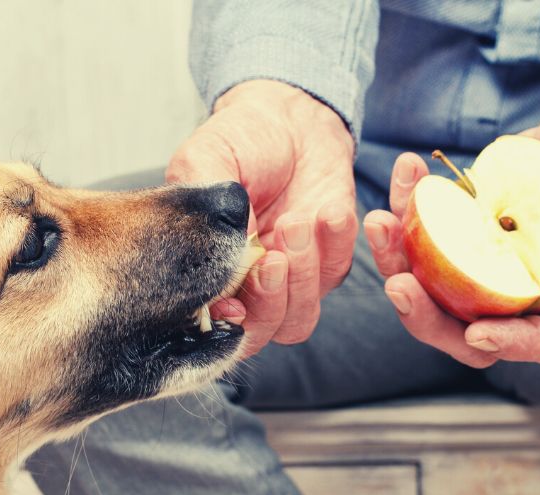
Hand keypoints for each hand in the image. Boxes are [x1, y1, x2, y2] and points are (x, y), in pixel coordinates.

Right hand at [167, 80, 357, 355]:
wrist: (289, 117)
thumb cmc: (238, 139)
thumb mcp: (203, 162)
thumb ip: (205, 213)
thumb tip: (228, 262)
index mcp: (206, 271)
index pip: (210, 324)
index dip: (223, 325)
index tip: (233, 304)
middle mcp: (246, 286)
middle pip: (259, 333)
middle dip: (268, 300)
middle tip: (274, 257)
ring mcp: (290, 279)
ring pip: (299, 319)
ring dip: (302, 277)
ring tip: (298, 221)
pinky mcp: (329, 261)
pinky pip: (336, 274)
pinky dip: (336, 246)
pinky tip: (330, 211)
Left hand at [364, 99, 539, 367]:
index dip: (514, 346)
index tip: (478, 334)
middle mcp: (521, 288)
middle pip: (469, 332)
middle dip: (427, 317)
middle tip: (397, 284)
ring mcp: (482, 268)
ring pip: (430, 292)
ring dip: (396, 262)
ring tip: (380, 223)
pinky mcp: (455, 241)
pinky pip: (419, 244)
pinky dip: (403, 215)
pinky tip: (405, 173)